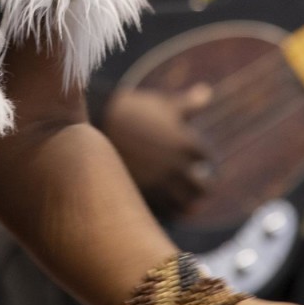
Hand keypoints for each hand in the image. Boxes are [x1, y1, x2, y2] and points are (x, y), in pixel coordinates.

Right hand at [103, 85, 214, 216]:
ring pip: (186, 205)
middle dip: (202, 187)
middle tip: (199, 188)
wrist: (96, 126)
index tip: (202, 162)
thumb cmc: (132, 111)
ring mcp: (161, 184)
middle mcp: (178, 166)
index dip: (205, 159)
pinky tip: (168, 208)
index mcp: (187, 142)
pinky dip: (171, 212)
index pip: (206, 157)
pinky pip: (166, 213)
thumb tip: (207, 91)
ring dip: (189, 204)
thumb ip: (189, 103)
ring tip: (188, 204)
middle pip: (202, 187)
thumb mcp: (163, 104)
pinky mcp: (145, 197)